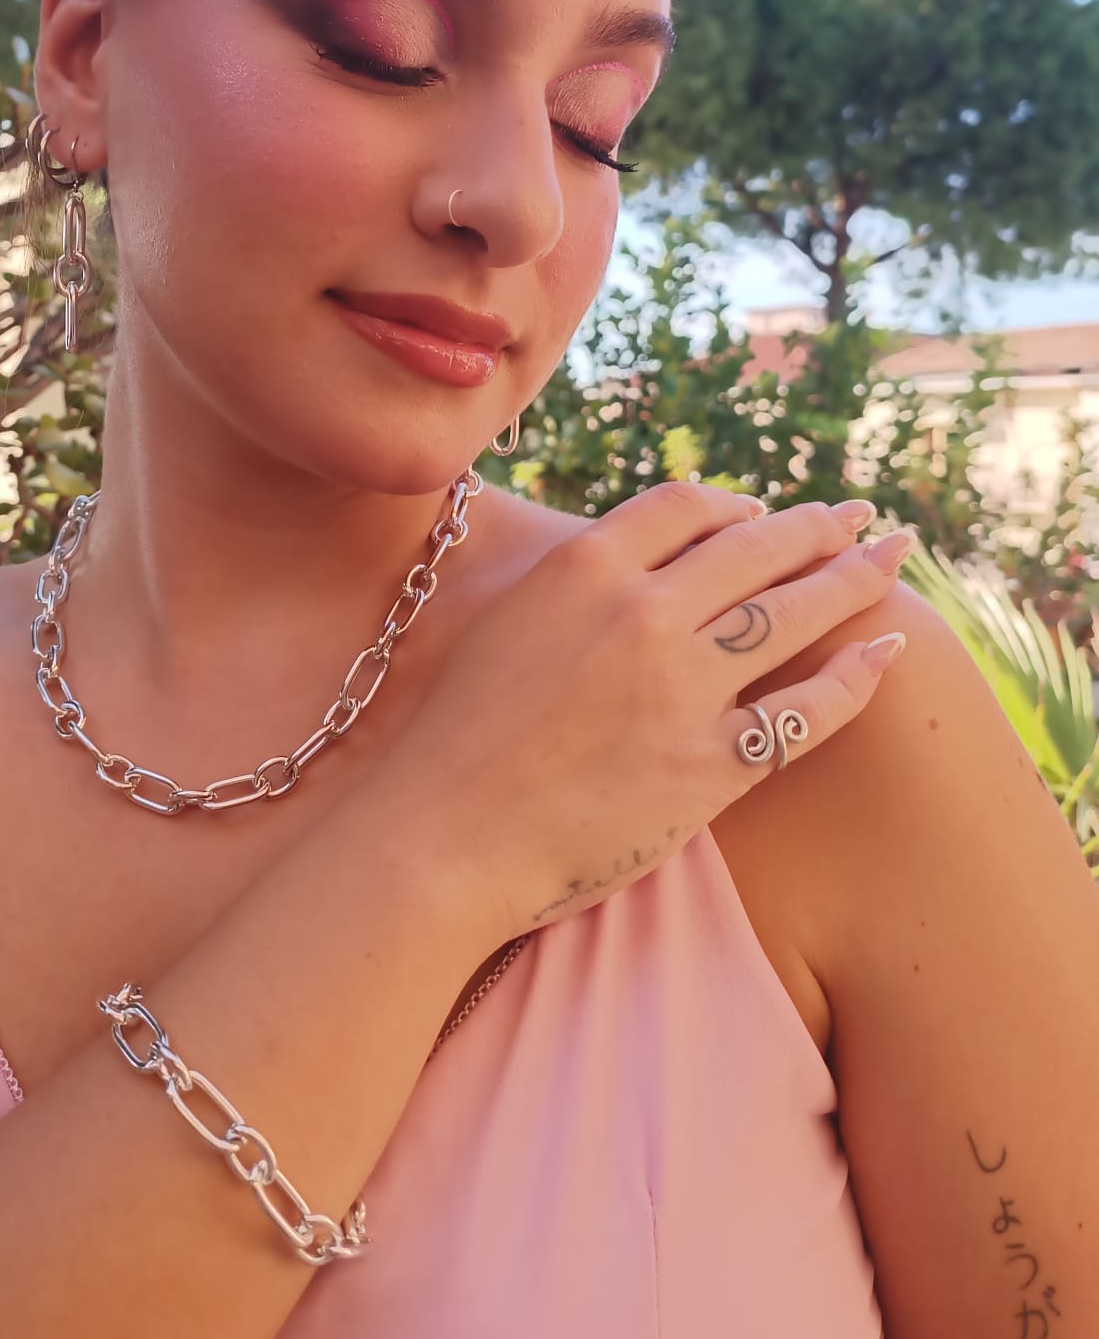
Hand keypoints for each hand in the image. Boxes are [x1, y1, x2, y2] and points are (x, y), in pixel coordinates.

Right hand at [382, 484, 912, 952]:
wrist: (446, 834)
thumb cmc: (459, 733)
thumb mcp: (509, 620)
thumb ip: (576, 582)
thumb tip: (631, 561)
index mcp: (584, 566)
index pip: (685, 506)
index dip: (733, 504)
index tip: (760, 512)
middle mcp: (642, 612)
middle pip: (755, 547)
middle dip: (819, 527)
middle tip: (859, 518)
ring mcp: (683, 688)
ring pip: (794, 614)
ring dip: (855, 579)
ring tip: (891, 561)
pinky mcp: (710, 764)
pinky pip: (806, 711)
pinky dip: (855, 678)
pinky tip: (887, 652)